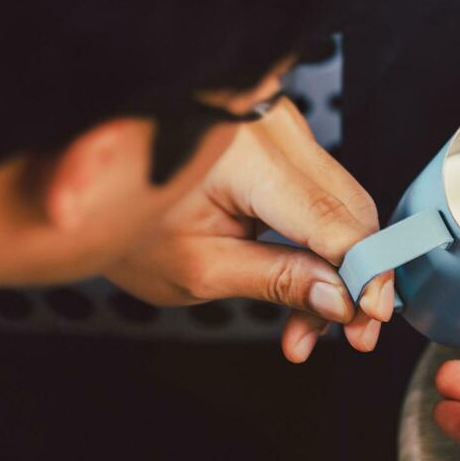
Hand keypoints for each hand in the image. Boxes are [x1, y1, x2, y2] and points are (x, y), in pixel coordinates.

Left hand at [107, 96, 393, 360]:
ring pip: (342, 204)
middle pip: (349, 208)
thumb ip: (277, 281)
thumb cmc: (127, 226)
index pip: (332, 219)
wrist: (90, 185)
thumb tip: (341, 299)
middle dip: (358, 276)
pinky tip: (310, 291)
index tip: (369, 317)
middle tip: (355, 335)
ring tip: (312, 327)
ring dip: (340, 267)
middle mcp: (272, 125)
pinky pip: (321, 192)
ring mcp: (280, 125)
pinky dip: (322, 243)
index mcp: (246, 153)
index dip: (362, 271)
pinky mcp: (280, 137)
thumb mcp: (200, 269)